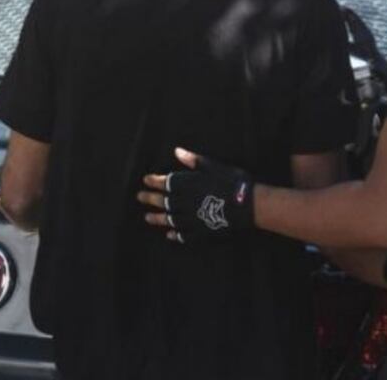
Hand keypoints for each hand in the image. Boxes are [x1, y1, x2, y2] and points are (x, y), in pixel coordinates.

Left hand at [138, 148, 254, 242]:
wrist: (247, 205)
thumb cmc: (232, 181)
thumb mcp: (213, 166)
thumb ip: (193, 161)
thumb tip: (176, 151)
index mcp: (187, 185)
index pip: (164, 182)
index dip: (154, 181)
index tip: (145, 180)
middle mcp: (184, 203)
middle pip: (163, 201)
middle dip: (150, 198)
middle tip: (139, 198)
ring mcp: (191, 219)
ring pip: (169, 219)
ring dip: (157, 218)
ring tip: (147, 218)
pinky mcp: (200, 232)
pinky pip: (184, 235)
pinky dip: (175, 235)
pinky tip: (170, 235)